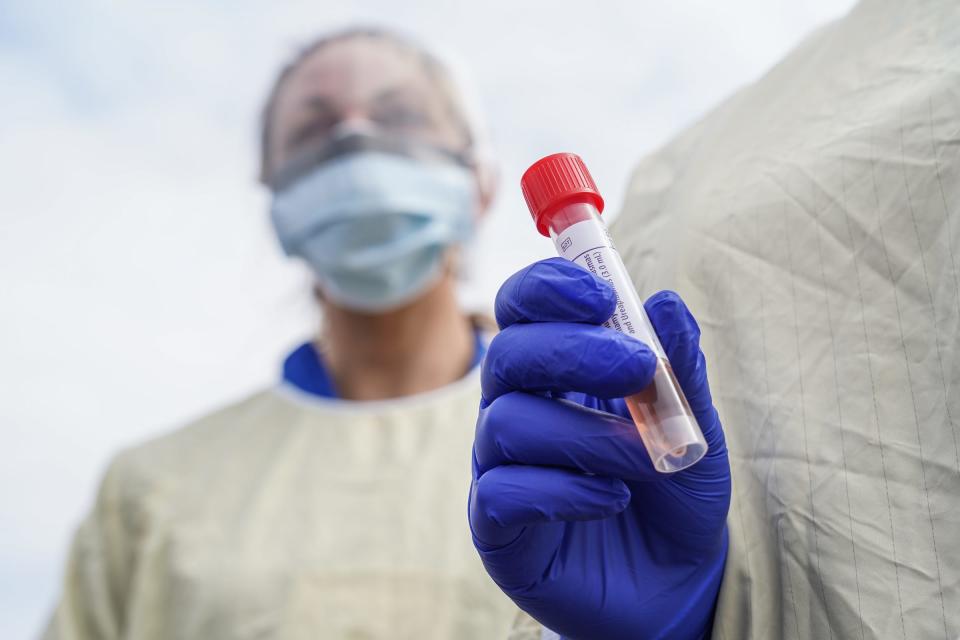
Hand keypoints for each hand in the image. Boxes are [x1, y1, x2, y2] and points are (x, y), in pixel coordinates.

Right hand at [469, 258, 730, 639]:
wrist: (677, 584)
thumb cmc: (675, 495)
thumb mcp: (694, 428)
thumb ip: (680, 370)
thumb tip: (666, 302)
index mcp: (555, 374)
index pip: (522, 309)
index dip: (547, 289)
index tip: (598, 294)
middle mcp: (517, 411)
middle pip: (507, 355)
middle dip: (571, 352)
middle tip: (636, 367)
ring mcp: (499, 468)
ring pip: (507, 423)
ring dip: (585, 432)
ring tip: (645, 456)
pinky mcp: (496, 528)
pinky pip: (502, 492)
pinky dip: (564, 490)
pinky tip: (612, 499)